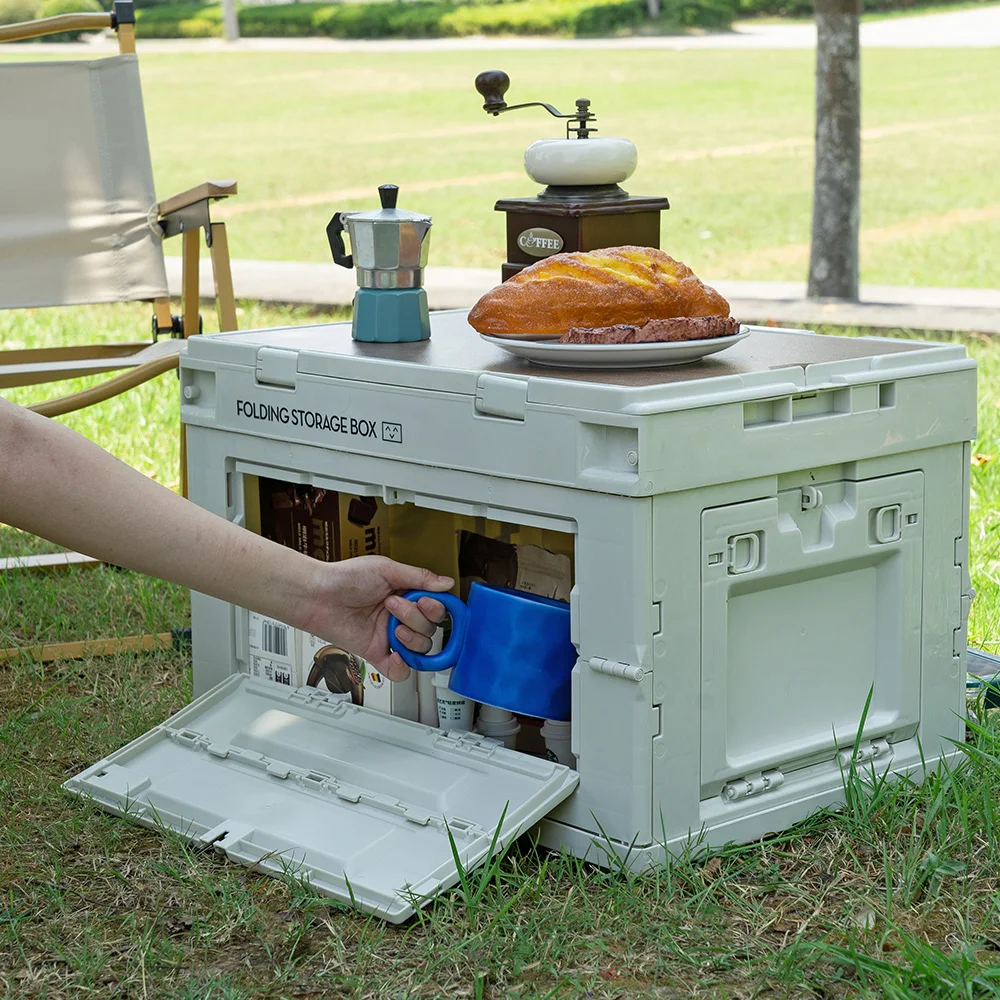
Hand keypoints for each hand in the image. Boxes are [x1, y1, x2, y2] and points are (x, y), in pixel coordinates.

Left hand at [306, 556, 451, 680]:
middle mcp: (400, 616)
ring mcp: (390, 636)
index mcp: (406, 594)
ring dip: (411, 639)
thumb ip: (419, 577)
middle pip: (430, 629)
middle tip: (393, 605)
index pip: (436, 607)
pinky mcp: (377, 652)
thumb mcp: (386, 569)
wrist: (318, 596)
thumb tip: (446, 583)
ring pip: (420, 649)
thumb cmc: (345, 578)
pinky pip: (399, 671)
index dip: (436, 608)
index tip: (426, 602)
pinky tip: (396, 656)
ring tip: (392, 627)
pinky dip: (402, 668)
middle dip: (415, 618)